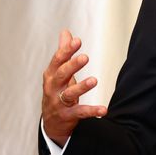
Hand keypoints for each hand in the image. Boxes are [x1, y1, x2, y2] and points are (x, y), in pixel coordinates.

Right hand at [41, 29, 107, 146]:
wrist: (51, 122)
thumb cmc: (57, 91)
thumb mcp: (58, 72)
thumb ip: (64, 52)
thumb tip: (66, 32)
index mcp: (51, 75)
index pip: (57, 61)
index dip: (66, 50)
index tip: (77, 41)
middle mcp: (52, 88)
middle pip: (61, 75)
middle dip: (72, 66)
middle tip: (85, 57)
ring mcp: (58, 103)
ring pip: (69, 94)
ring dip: (82, 87)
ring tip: (94, 80)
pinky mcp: (68, 116)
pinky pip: (80, 112)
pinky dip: (92, 110)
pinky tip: (104, 109)